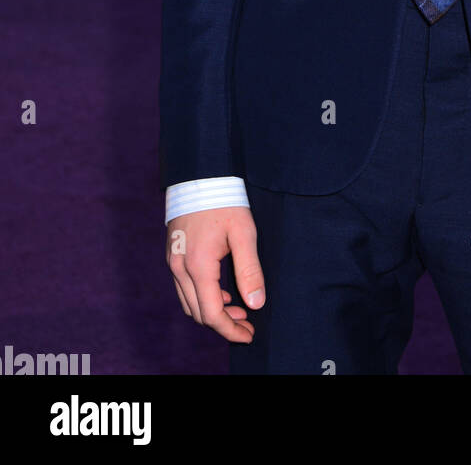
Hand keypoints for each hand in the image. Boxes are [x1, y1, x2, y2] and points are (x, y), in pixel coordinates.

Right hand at [166, 206, 263, 341]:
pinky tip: (223, 292)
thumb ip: (250, 270)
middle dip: (224, 324)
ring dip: (212, 312)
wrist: (200, 175)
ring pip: (189, 303)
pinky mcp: (174, 255)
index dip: (231, 330)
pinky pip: (185, 288)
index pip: (212, 314)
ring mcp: (174, 262)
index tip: (249, 335)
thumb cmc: (225, 201)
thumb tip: (256, 304)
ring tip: (239, 309)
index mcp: (198, 266)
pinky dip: (203, 297)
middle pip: (199, 313)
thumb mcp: (244, 233)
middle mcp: (180, 269)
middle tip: (248, 324)